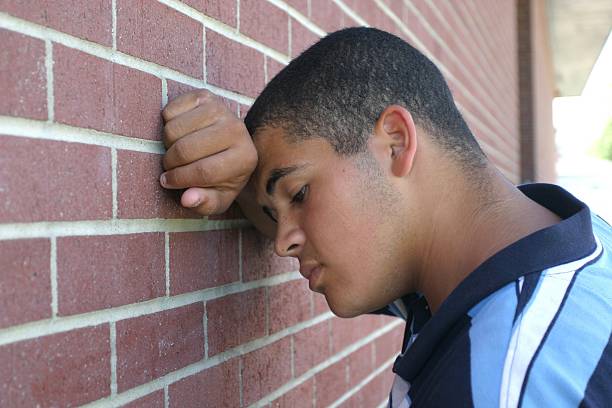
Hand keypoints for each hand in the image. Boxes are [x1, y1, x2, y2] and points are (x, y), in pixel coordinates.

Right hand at [160, 89, 257, 214]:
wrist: (228, 144)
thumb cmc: (221, 176)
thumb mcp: (217, 197)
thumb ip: (205, 203)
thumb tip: (187, 199)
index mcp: (245, 158)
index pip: (204, 172)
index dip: (179, 180)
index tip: (167, 182)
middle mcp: (237, 130)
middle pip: (185, 149)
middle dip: (169, 163)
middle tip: (169, 167)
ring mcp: (220, 109)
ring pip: (173, 130)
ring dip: (167, 144)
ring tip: (177, 149)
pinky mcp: (204, 95)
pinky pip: (169, 111)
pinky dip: (166, 124)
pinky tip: (180, 132)